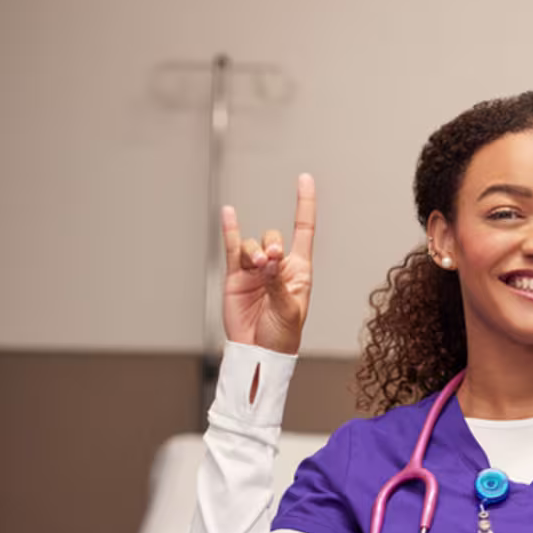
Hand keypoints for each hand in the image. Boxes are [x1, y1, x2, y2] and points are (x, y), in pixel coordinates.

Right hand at [222, 173, 315, 354]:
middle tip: (270, 261)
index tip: (304, 179)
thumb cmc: (282, 335)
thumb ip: (277, 283)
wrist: (259, 352)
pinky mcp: (236, 276)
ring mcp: (255, 270)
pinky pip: (232, 248)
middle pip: (273, 237)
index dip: (304, 204)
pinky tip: (228, 214)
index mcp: (299, 271)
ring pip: (252, 245)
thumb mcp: (288, 310)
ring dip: (253, 251)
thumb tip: (267, 260)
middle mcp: (277, 265)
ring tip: (257, 267)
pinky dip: (230, 231)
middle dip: (271, 245)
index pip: (303, 230)